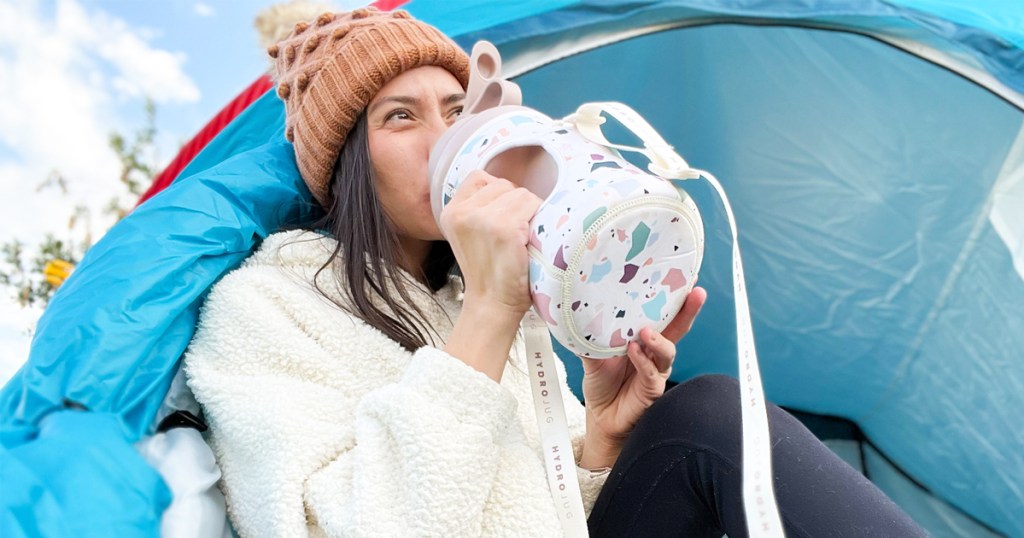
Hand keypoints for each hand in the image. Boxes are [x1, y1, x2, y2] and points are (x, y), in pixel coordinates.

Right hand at [440, 170, 541, 381]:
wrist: (492, 305)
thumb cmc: (489, 272)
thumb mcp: (470, 235)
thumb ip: (478, 210)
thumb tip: (509, 188)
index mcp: (450, 212)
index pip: (479, 178)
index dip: (498, 195)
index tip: (503, 218)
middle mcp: (462, 212)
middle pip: (503, 185)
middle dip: (515, 204)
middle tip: (516, 233)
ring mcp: (483, 219)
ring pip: (521, 193)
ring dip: (530, 211)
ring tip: (524, 237)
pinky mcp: (505, 228)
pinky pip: (532, 205)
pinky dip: (538, 219)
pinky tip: (531, 240)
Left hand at [579, 287, 706, 468]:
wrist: (600, 416)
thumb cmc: (602, 383)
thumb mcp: (592, 354)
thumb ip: (589, 335)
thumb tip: (574, 311)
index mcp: (644, 338)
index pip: (663, 314)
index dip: (674, 298)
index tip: (684, 277)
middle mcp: (655, 351)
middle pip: (678, 327)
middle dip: (688, 310)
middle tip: (695, 293)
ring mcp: (656, 369)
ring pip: (668, 350)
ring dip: (659, 339)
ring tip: (645, 331)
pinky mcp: (652, 389)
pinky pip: (652, 373)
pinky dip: (643, 362)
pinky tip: (634, 352)